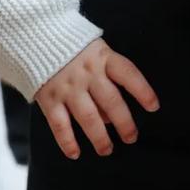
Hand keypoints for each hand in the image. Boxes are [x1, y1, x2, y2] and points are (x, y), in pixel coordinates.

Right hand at [33, 38, 158, 158]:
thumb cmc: (74, 48)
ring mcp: (68, 87)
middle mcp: (87, 73)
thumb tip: (112, 117)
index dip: (143, 90)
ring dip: (100, 137)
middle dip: (124, 123)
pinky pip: (60, 124)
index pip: (128, 74)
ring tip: (107, 150)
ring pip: (89, 117)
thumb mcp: (96, 52)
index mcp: (103, 57)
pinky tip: (75, 153)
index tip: (153, 107)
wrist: (36, 36)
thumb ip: (106, 79)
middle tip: (131, 137)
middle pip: (111, 101)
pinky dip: (67, 141)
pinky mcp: (49, 98)